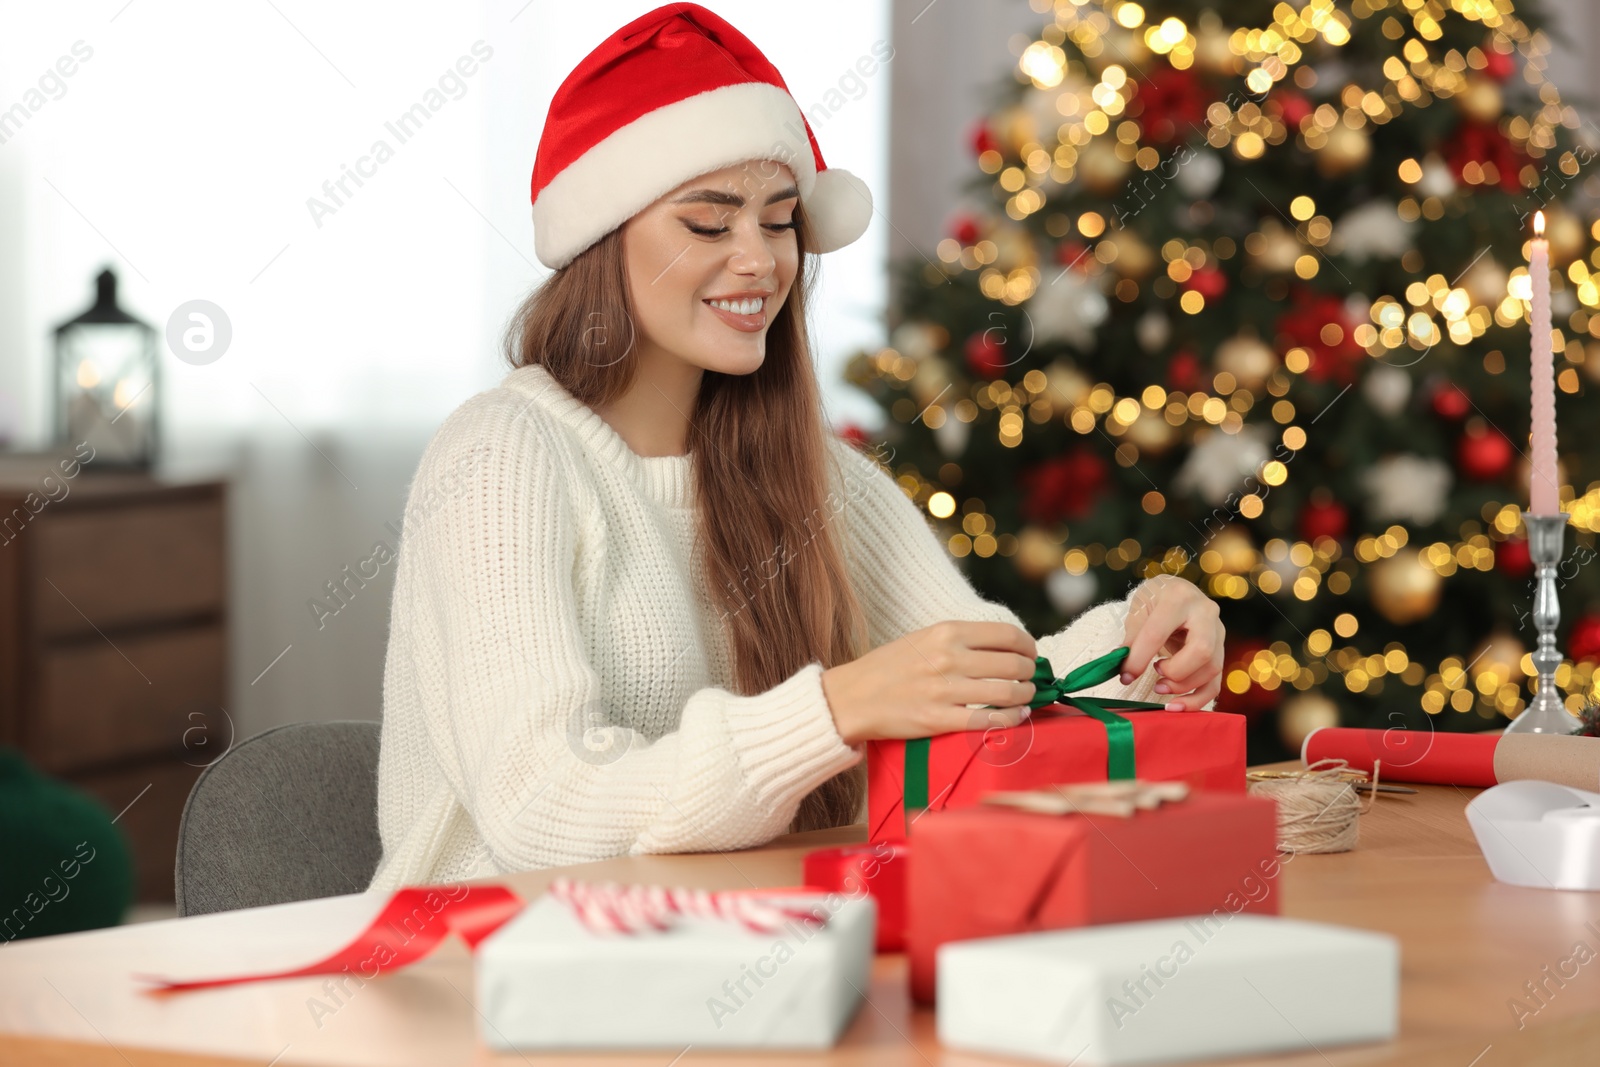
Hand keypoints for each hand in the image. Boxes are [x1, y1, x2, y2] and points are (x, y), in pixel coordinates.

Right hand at [820, 621, 1037, 744]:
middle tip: (1030, 680)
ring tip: (1026, 698)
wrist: (850, 698)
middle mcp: (948, 658)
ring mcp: (944, 690)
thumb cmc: (888, 667)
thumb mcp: (923, 638)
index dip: (1028, 646)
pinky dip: (1010, 720)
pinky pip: (988, 721)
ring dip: (1025, 697)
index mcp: (946, 632)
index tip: (1031, 655)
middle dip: (1029, 674)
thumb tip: (1004, 648)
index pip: (1007, 635)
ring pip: (1007, 693)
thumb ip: (960, 640)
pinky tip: (1015, 717)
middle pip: (1013, 665)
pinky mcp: (939, 720)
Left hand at [1119, 575, 1223, 710]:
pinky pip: (1215, 682)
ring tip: (1159, 686)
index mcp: (1178, 597)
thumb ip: (1131, 639)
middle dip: (1175, 671)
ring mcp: (1218, 631)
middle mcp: (1205, 612)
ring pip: (1211, 668)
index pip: (1158, 633)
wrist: (1175, 592)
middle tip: (1155, 673)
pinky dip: (1197, 699)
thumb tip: (1120, 668)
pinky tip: (1177, 705)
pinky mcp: (1220, 650)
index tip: (1125, 675)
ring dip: (1183, 686)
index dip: (1139, 658)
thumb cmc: (1154, 600)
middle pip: (1202, 651)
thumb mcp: (1139, 610)